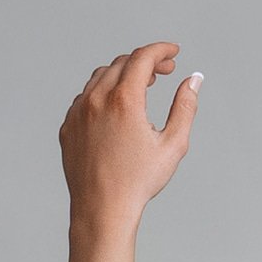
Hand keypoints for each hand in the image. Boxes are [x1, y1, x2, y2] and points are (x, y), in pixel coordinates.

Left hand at [58, 43, 202, 234]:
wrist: (102, 211)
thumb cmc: (138, 183)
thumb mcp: (172, 145)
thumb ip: (185, 107)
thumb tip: (193, 79)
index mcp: (124, 101)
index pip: (143, 57)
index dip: (161, 50)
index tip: (173, 53)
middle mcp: (96, 100)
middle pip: (122, 63)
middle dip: (145, 62)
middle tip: (163, 73)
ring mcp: (78, 112)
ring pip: (101, 77)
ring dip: (123, 75)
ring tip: (141, 88)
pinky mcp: (68, 126)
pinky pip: (85, 98)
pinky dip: (103, 93)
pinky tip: (116, 108)